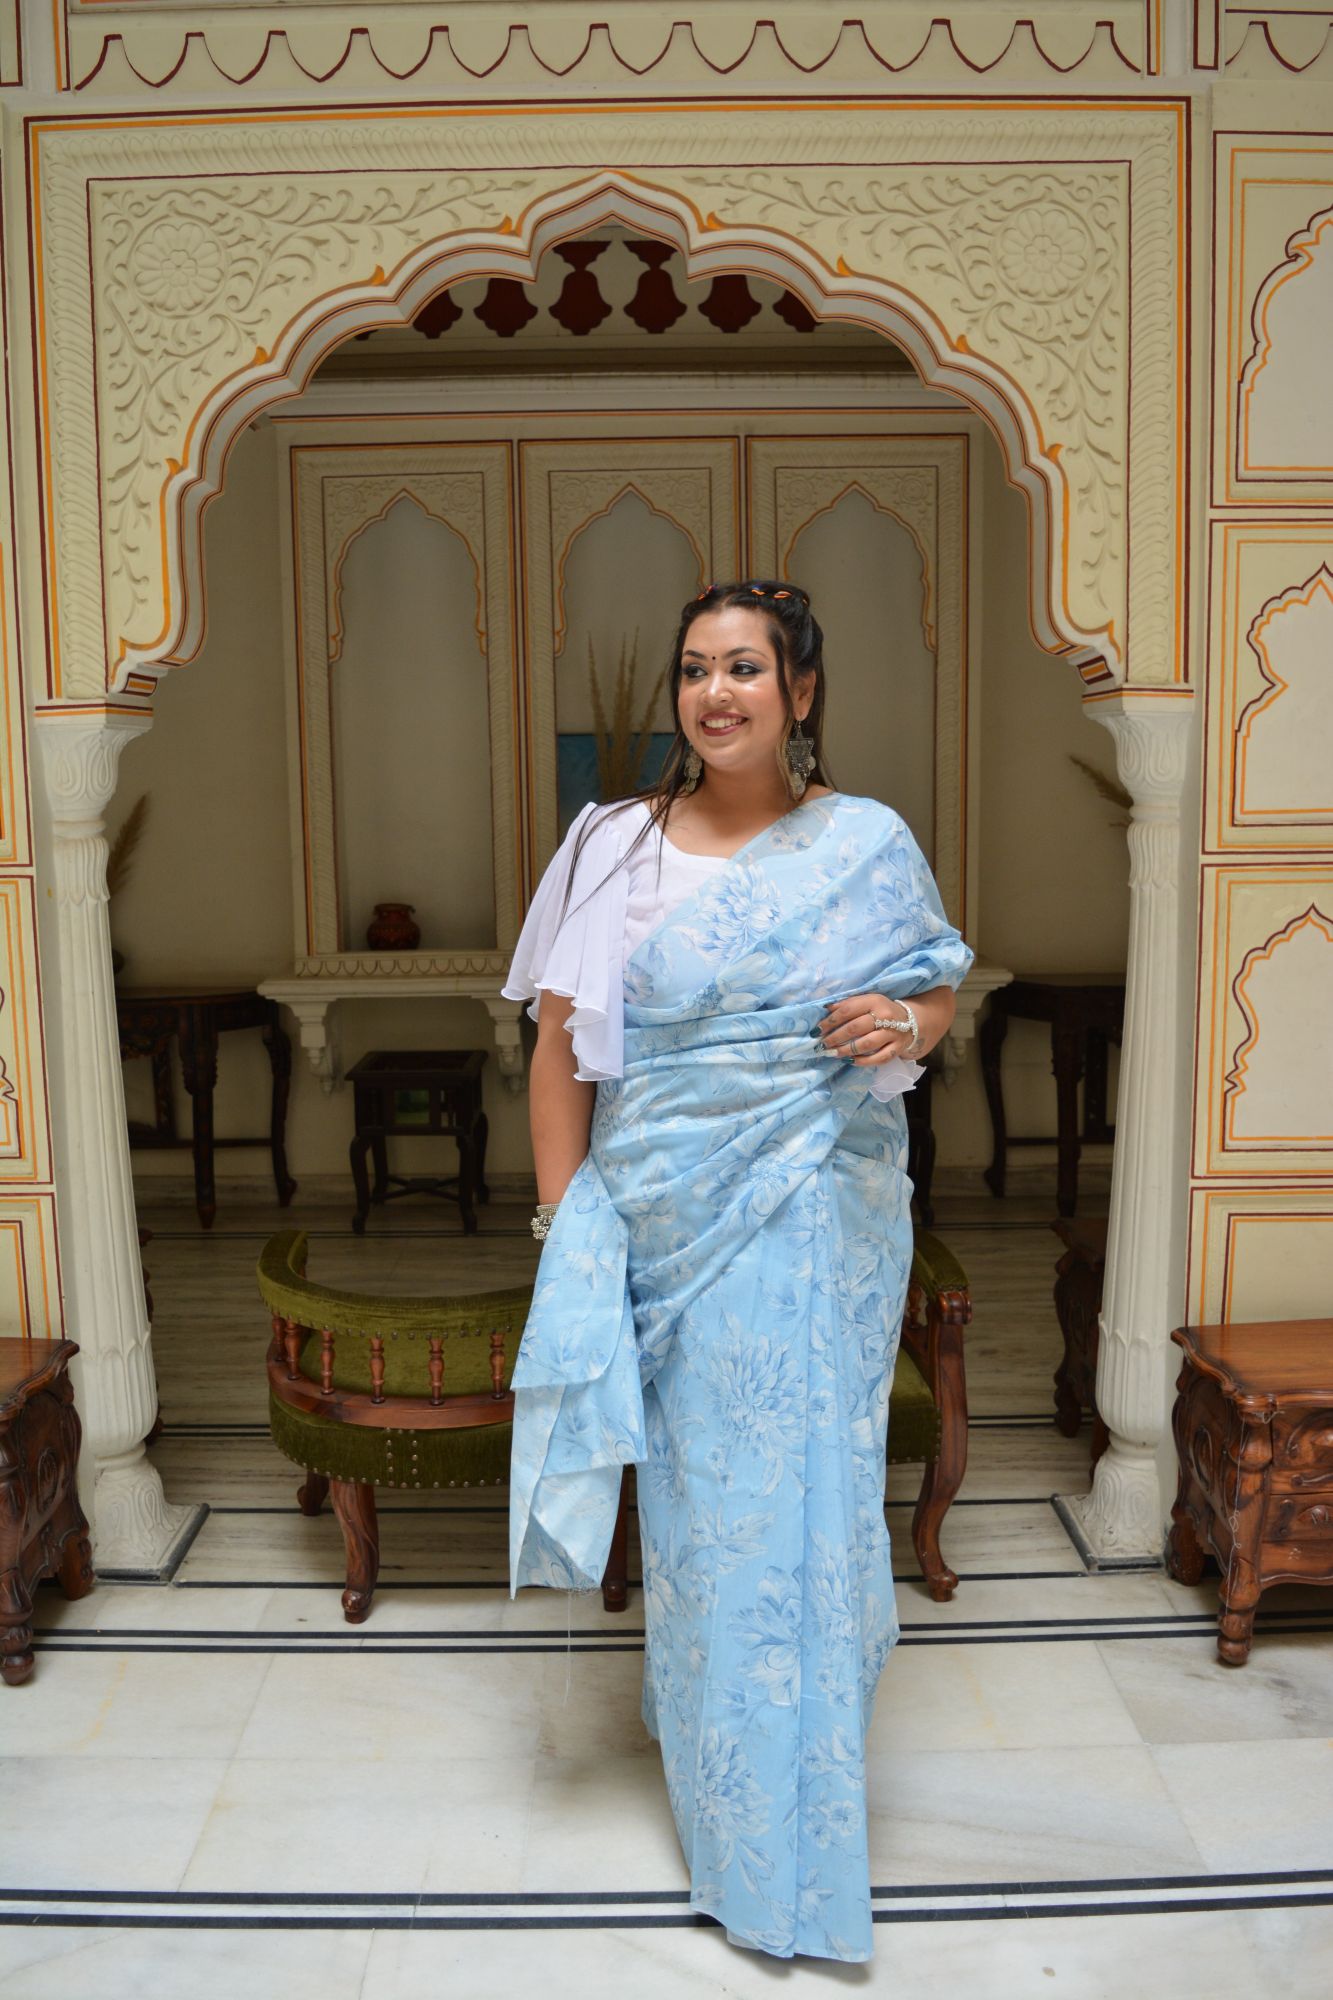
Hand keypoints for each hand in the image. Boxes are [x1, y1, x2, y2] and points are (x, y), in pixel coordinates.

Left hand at [815, 987, 954, 1067]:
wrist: (911, 1020)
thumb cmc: (881, 1010)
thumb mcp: (867, 1001)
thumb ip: (848, 1004)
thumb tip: (826, 1009)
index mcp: (874, 1001)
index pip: (848, 1010)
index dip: (831, 1021)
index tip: (817, 1029)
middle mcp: (885, 1016)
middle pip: (855, 1028)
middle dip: (835, 1037)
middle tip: (823, 1044)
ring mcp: (893, 1033)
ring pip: (866, 1044)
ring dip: (846, 1050)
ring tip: (833, 1053)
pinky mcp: (897, 1048)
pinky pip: (879, 1058)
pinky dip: (864, 1061)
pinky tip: (851, 1061)